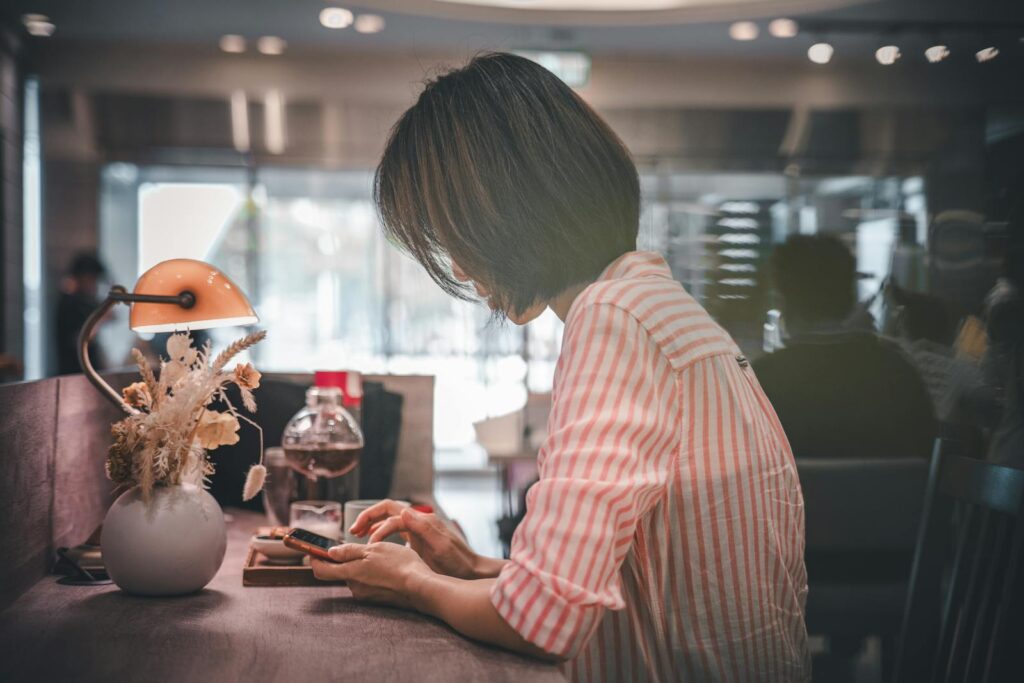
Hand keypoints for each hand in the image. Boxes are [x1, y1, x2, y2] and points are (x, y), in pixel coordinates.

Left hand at [310, 542, 429, 609]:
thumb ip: (350, 551)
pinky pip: (368, 585)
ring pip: (356, 578)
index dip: (315, 559)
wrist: (421, 587)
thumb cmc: (399, 564)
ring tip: (381, 558)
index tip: (314, 551)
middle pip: (340, 573)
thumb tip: (330, 552)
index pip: (322, 570)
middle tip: (358, 549)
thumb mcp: (374, 549)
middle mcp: (355, 587)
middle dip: (345, 561)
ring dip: (362, 568)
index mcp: (351, 572)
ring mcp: (366, 595)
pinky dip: (372, 576)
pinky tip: (387, 570)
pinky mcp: (377, 599)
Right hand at [349, 500, 502, 579]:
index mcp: (423, 520)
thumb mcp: (441, 547)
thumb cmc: (458, 563)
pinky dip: (381, 533)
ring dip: (373, 524)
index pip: (392, 514)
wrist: (471, 572)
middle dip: (369, 517)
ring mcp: (419, 529)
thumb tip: (404, 511)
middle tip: (353, 531)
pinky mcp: (418, 539)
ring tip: (358, 535)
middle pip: (388, 509)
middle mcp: (419, 521)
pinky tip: (374, 545)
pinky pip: (395, 530)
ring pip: (390, 518)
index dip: (378, 528)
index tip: (370, 546)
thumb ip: (424, 528)